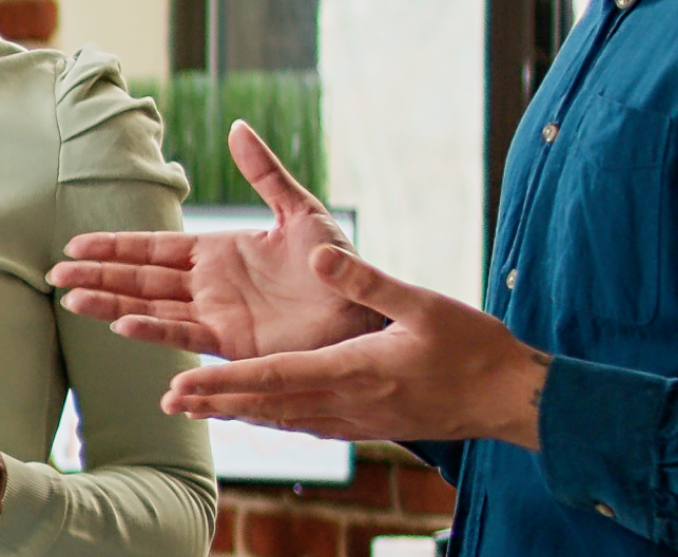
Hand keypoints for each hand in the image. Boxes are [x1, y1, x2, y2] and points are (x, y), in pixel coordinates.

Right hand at [47, 121, 391, 358]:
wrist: (365, 305)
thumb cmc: (337, 262)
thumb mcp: (299, 209)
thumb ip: (264, 172)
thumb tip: (237, 127)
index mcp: (217, 252)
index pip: (153, 248)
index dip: (115, 248)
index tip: (77, 245)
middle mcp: (208, 285)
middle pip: (140, 279)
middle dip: (98, 277)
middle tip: (56, 275)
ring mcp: (217, 315)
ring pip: (151, 307)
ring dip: (112, 304)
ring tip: (73, 300)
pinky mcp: (233, 342)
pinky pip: (185, 333)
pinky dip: (154, 330)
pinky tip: (123, 325)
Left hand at [161, 244, 547, 447]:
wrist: (511, 398)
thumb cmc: (472, 347)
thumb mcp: (421, 303)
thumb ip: (366, 279)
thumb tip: (320, 252)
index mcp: (353, 371)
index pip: (273, 378)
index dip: (223, 383)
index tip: (181, 384)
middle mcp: (347, 404)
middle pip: (266, 405)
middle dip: (215, 402)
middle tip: (167, 402)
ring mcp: (357, 421)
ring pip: (282, 419)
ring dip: (237, 413)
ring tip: (196, 407)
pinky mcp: (368, 426)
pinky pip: (307, 425)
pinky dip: (273, 418)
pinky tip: (258, 414)